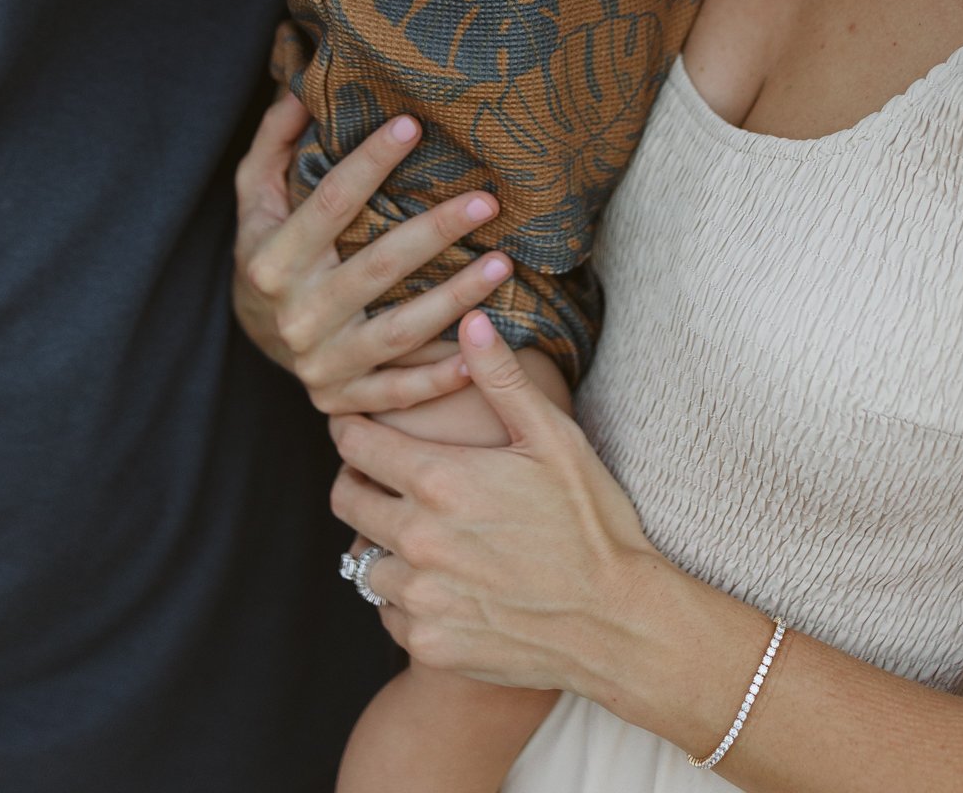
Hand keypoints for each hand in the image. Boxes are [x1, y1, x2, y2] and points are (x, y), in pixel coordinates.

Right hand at [233, 104, 516, 415]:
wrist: (254, 337)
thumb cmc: (268, 247)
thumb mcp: (256, 194)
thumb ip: (275, 140)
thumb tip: (300, 85)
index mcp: (273, 259)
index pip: (330, 203)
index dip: (371, 162)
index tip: (414, 125)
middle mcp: (297, 314)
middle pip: (376, 267)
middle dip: (435, 230)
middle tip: (488, 199)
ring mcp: (322, 362)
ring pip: (399, 331)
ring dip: (455, 299)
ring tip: (505, 262)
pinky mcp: (345, 399)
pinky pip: (401, 392)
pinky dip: (442, 378)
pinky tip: (483, 351)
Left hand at [329, 311, 664, 694]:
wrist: (617, 623)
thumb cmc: (591, 522)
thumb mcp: (554, 438)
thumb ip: (502, 378)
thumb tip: (470, 319)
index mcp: (441, 479)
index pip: (354, 443)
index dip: (353, 426)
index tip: (360, 422)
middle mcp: (418, 540)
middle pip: (345, 499)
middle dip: (357, 479)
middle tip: (384, 474)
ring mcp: (420, 598)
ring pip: (364, 559)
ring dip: (383, 543)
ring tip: (422, 532)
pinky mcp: (428, 643)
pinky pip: (388, 611)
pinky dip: (404, 595)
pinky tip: (442, 581)